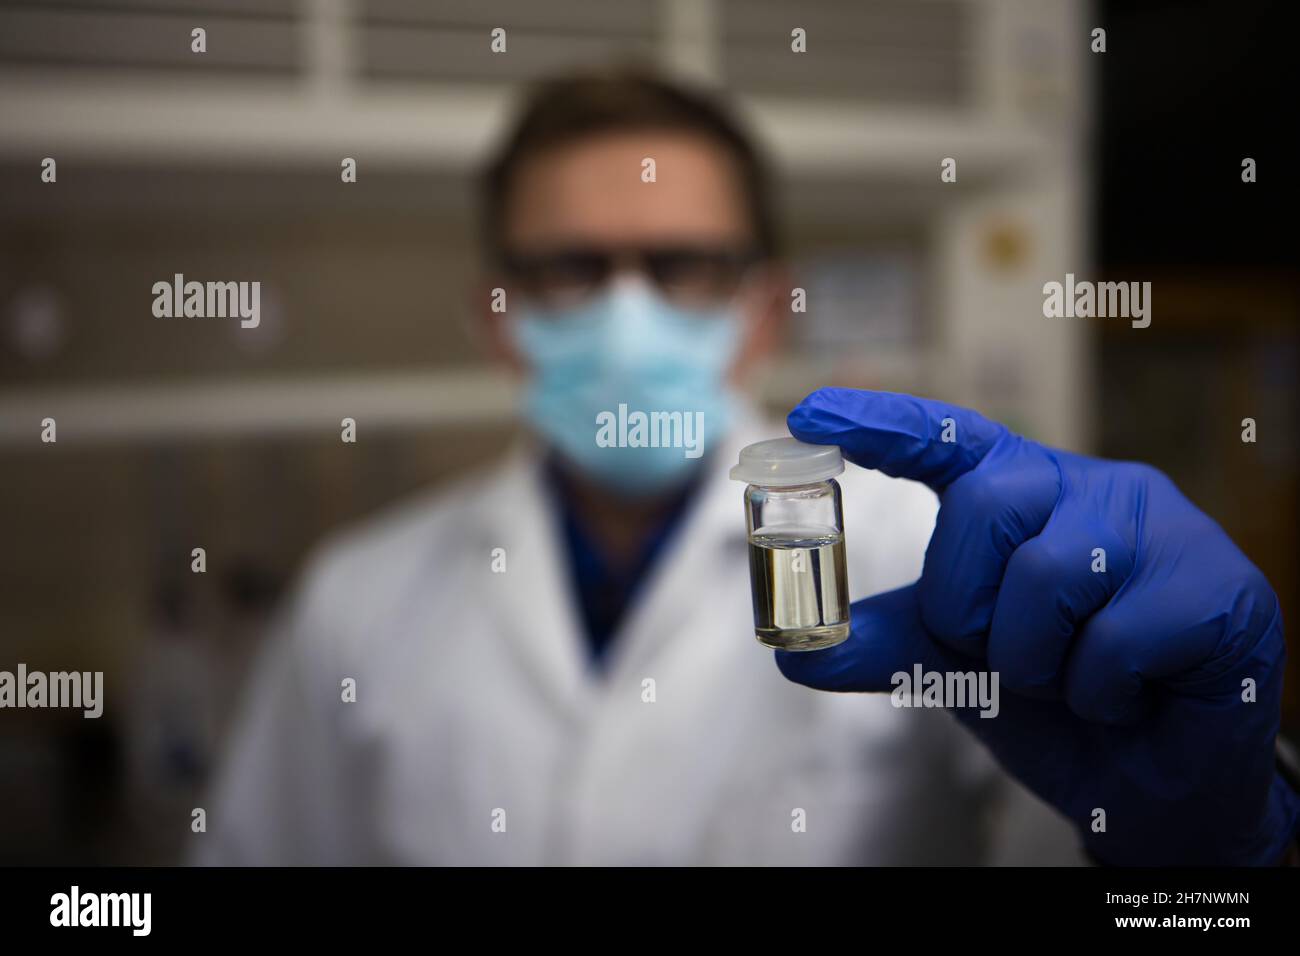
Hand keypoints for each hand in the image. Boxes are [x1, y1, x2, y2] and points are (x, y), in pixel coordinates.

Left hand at [777, 387, 1299, 865]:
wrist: (1153, 781)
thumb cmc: (1054, 696)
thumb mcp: (955, 665)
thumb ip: (886, 644)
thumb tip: (797, 658)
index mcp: (1022, 493)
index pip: (948, 440)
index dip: (882, 423)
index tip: (810, 413)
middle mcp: (1087, 489)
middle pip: (984, 503)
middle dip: (967, 605)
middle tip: (1000, 655)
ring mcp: (1158, 529)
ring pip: (1047, 574)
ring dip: (1034, 663)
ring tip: (1070, 681)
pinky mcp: (1216, 586)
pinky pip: (1116, 641)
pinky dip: (1098, 695)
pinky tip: (1129, 698)